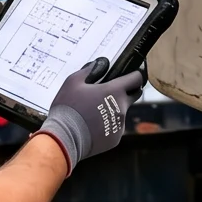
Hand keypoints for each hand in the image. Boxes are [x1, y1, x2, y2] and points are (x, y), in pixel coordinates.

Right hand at [34, 58, 145, 172]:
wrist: (65, 138)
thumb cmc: (68, 108)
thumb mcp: (73, 82)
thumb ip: (90, 70)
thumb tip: (102, 63)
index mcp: (114, 91)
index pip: (136, 79)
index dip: (135, 75)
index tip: (131, 74)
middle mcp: (121, 108)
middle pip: (133, 95)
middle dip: (127, 91)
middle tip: (110, 91)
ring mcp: (119, 124)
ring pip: (121, 112)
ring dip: (113, 109)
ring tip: (93, 112)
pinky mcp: (115, 139)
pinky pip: (114, 128)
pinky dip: (107, 125)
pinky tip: (92, 126)